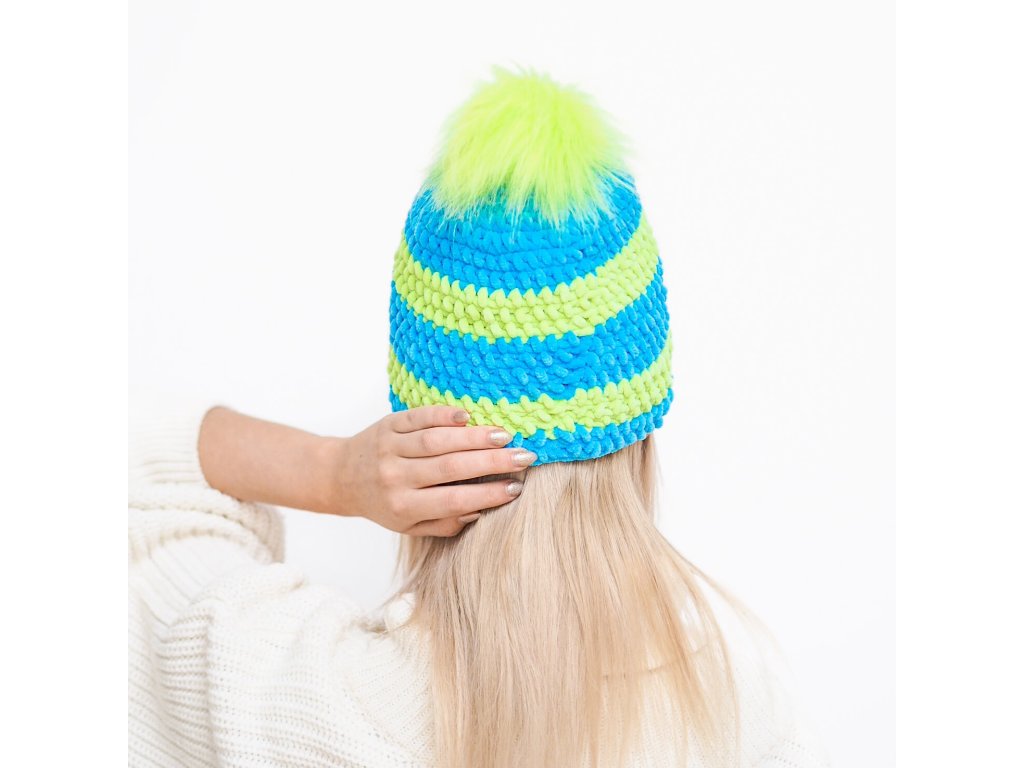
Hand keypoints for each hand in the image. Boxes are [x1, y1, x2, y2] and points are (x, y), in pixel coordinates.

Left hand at [332, 405, 535, 536]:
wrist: (342, 477)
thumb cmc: (385, 504)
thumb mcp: (410, 525)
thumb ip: (445, 523)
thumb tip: (480, 510)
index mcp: (404, 506)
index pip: (453, 500)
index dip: (487, 494)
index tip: (517, 488)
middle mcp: (396, 477)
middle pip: (450, 468)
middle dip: (491, 462)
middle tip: (524, 457)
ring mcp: (391, 448)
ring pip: (437, 441)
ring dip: (474, 437)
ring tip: (504, 436)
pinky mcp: (388, 424)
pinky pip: (418, 417)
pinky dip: (442, 415)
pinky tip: (467, 416)